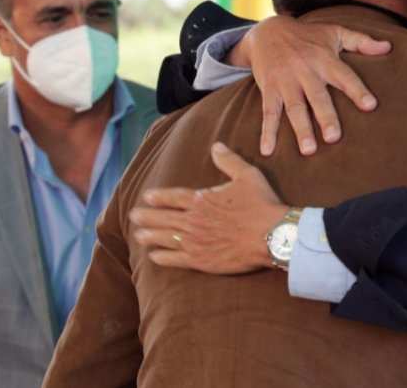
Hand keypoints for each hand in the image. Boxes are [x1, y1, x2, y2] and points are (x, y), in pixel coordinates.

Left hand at [130, 142, 288, 273]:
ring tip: (138, 236)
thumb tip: (216, 146)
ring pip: (165, 238)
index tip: (146, 196)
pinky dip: (163, 257)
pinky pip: (176, 259)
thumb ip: (228, 161)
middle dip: (147, 217)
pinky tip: (154, 257)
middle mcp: (194, 220)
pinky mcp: (202, 260)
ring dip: (150, 236)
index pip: (173, 197)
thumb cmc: (262, 204)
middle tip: (133, 216)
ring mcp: (196, 241)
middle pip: (164, 218)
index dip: (159, 197)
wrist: (273, 235)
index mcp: (202, 199)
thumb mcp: (248, 175)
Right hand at [232, 15, 390, 156]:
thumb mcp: (335, 33)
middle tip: (334, 138)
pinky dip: (267, 132)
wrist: (267, 31)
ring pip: (294, 107)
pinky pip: (268, 112)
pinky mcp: (269, 89)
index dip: (357, 90)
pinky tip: (268, 150)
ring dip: (301, 129)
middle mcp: (305, 71)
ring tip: (309, 150)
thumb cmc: (308, 36)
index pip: (345, 76)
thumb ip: (361, 41)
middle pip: (318, 96)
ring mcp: (285, 81)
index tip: (370, 106)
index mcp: (325, 59)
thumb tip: (388, 47)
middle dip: (326, 117)